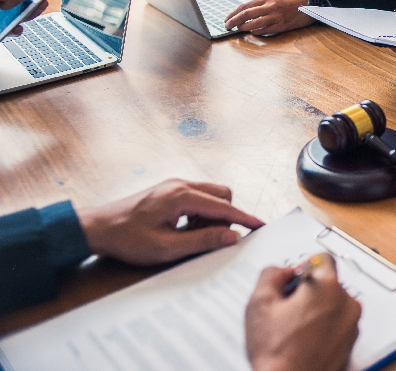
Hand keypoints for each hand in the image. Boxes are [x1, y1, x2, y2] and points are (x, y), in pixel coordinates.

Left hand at [77, 179, 263, 265]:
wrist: (96, 228)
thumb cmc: (127, 239)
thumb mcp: (166, 247)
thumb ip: (202, 241)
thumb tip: (232, 236)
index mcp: (182, 196)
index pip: (224, 207)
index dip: (244, 218)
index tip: (261, 226)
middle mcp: (181, 184)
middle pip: (222, 194)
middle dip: (225, 216)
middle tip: (211, 238)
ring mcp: (174, 184)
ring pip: (212, 195)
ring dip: (212, 215)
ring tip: (191, 235)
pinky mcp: (169, 189)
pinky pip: (198, 196)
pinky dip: (200, 212)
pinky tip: (183, 229)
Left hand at [224, 0, 314, 34]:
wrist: (307, 6)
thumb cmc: (288, 3)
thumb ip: (260, 5)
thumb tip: (244, 13)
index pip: (245, 6)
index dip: (233, 13)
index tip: (226, 19)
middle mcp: (269, 6)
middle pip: (246, 14)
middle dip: (234, 21)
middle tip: (227, 26)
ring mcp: (275, 16)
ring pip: (253, 22)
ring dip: (243, 27)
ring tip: (237, 30)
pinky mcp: (281, 25)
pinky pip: (265, 30)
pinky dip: (256, 31)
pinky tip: (251, 32)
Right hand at [246, 254, 360, 370]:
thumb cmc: (278, 353)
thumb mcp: (259, 304)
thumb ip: (271, 274)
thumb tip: (281, 270)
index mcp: (327, 287)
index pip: (322, 258)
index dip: (302, 267)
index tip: (292, 280)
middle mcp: (347, 304)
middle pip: (328, 283)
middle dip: (308, 291)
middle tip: (286, 308)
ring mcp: (352, 326)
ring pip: (333, 306)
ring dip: (316, 311)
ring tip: (293, 329)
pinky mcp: (351, 345)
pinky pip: (338, 326)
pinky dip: (324, 329)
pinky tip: (303, 341)